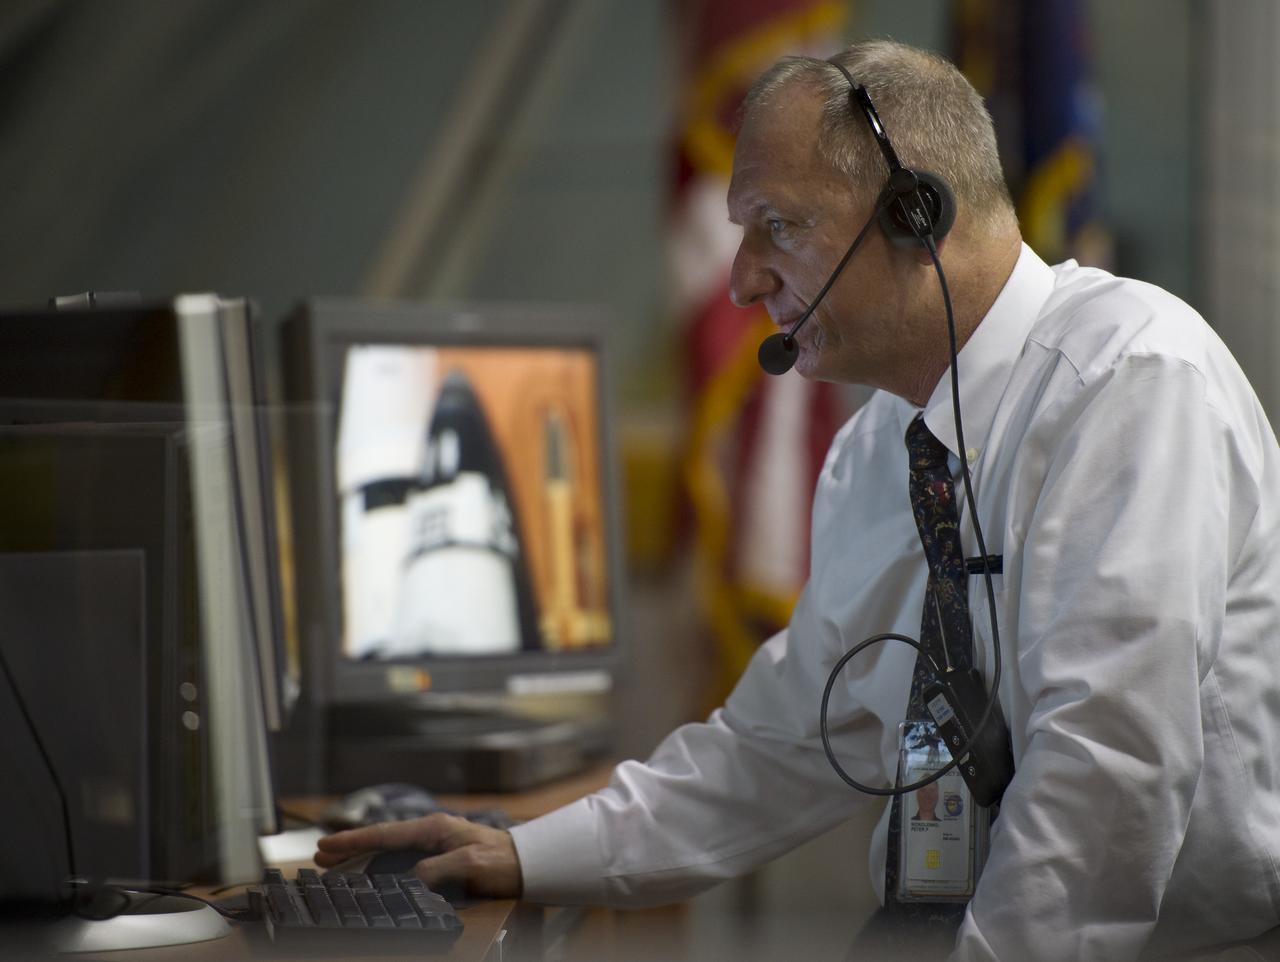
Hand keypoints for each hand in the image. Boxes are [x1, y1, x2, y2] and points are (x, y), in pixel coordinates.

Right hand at [314, 813, 523, 898]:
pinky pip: (401, 860)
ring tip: (335, 866)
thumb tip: (410, 878)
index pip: (385, 834)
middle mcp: (431, 832)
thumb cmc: (502, 861)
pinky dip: (380, 866)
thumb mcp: (468, 864)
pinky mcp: (440, 857)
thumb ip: (437, 869)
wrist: (528, 864)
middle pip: (381, 840)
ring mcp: (435, 843)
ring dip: (362, 858)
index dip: (353, 841)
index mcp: (434, 827)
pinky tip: (370, 874)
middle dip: (350, 848)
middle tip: (320, 857)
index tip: (326, 845)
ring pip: (388, 850)